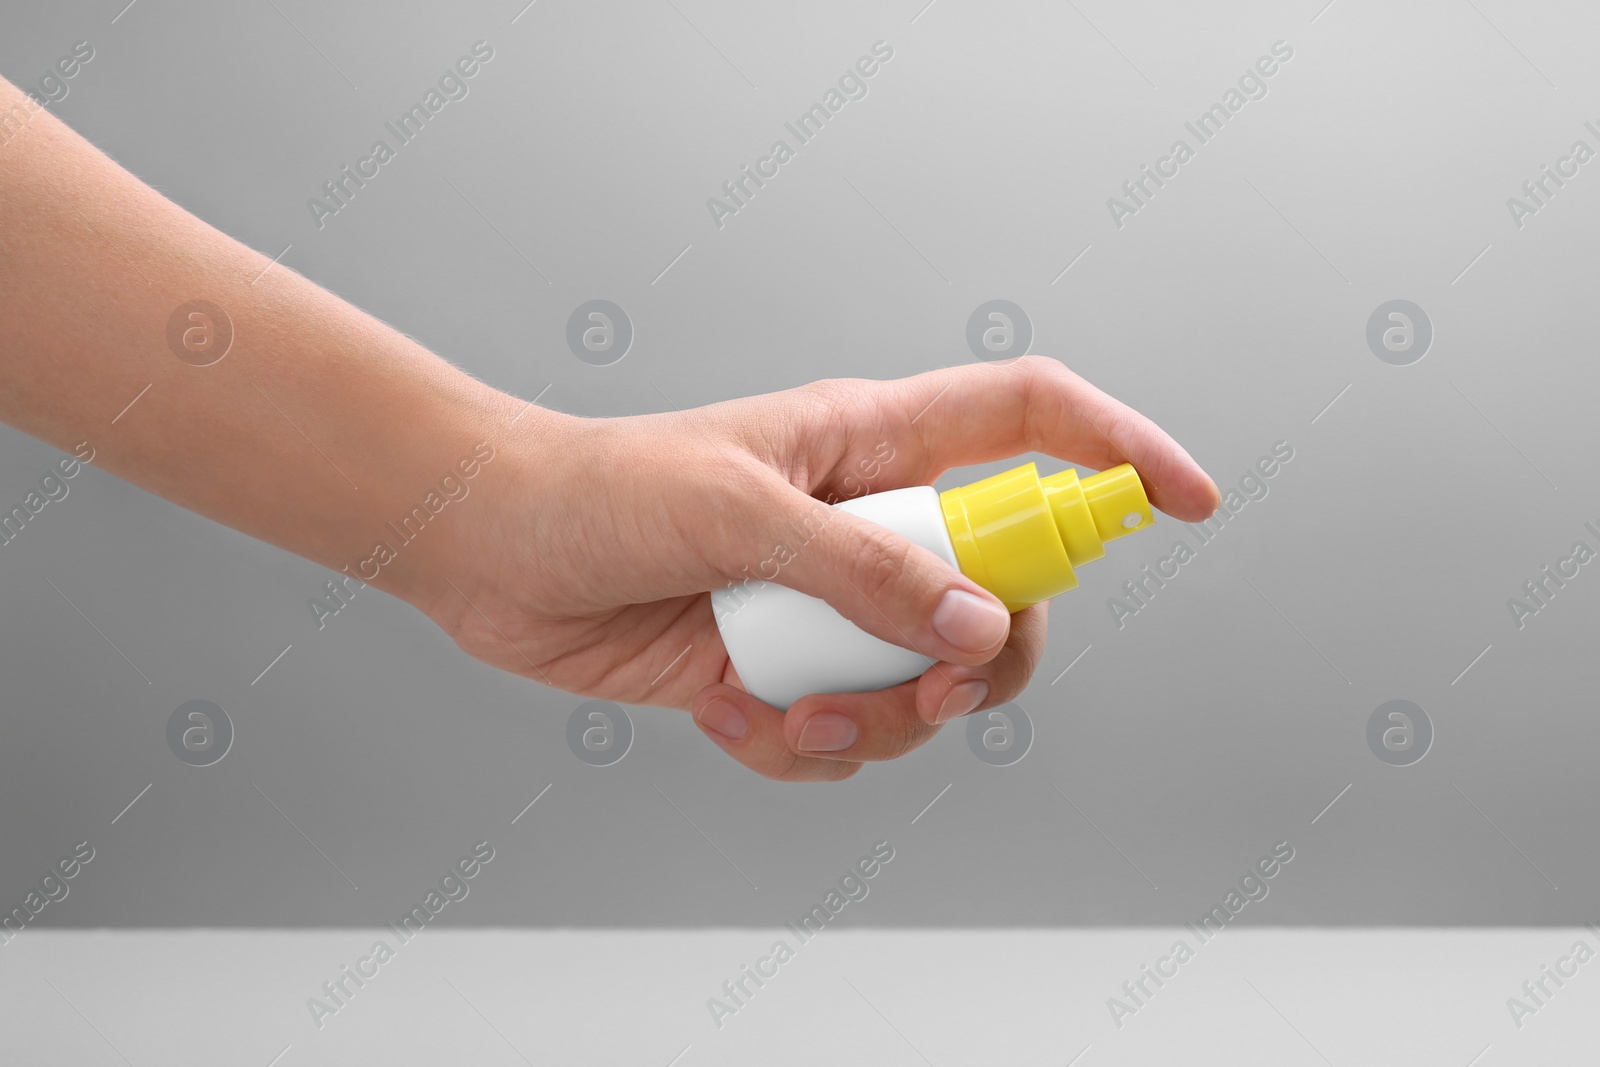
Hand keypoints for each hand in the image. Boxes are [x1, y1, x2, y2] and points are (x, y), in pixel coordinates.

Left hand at [423, 355, 1219, 781]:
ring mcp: (826, 604)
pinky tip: (734, 721)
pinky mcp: (780, 672)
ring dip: (878, 724)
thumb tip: (980, 626)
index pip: (1029, 420)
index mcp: (870, 445)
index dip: (1121, 452)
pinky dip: (803, 750)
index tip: (1190, 505)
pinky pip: (843, 734)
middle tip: (930, 686)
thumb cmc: (600, 492)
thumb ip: (863, 570)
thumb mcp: (736, 513)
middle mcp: (865, 525)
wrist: (492, 551)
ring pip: (926, 682)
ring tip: (793, 716)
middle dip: (985, 658)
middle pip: (1004, 589)